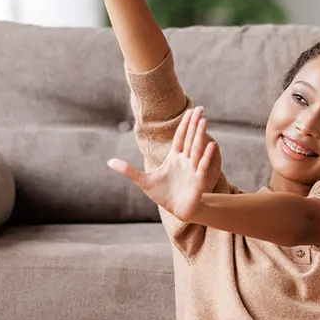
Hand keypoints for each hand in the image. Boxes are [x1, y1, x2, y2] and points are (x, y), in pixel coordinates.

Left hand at [109, 106, 218, 220]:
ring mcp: (193, 169)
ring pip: (196, 149)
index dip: (184, 124)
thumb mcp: (143, 181)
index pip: (180, 137)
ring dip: (200, 134)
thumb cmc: (163, 195)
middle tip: (200, 109)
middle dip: (194, 124)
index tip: (190, 111)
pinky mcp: (199, 180)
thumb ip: (128, 170)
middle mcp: (186, 160)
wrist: (178, 210)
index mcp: (175, 158)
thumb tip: (108, 161)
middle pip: (190, 139)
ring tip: (204, 120)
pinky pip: (203, 166)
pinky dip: (206, 156)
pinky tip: (211, 144)